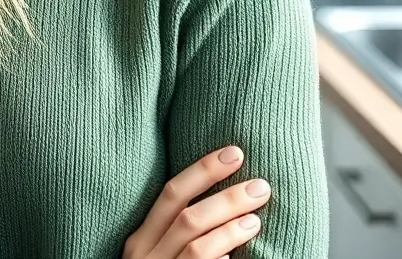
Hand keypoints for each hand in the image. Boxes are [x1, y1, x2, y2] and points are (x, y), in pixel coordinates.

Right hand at [123, 146, 271, 257]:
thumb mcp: (155, 256)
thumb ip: (174, 234)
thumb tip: (219, 203)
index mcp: (140, 240)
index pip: (171, 194)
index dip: (203, 170)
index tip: (234, 152)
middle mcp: (145, 257)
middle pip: (188, 217)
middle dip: (226, 197)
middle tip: (260, 185)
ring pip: (198, 247)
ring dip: (230, 230)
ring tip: (257, 219)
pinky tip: (236, 258)